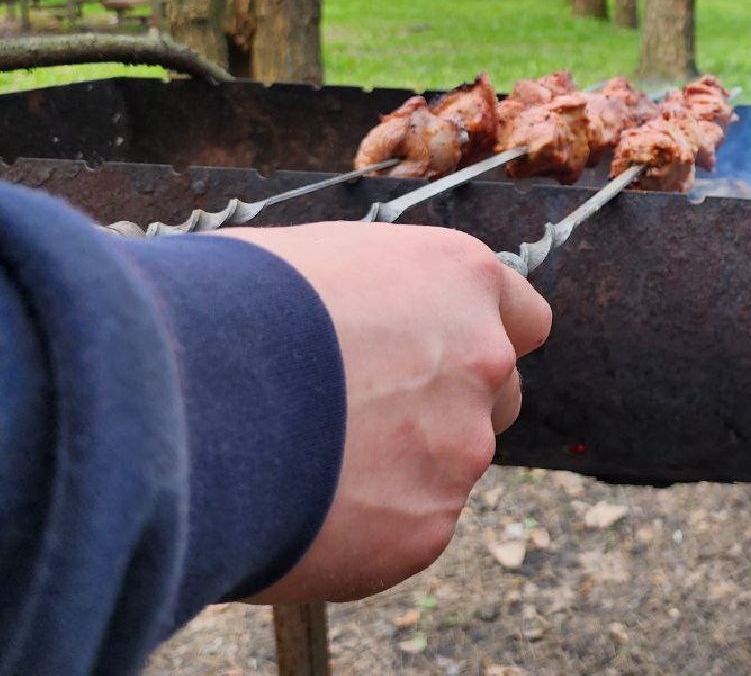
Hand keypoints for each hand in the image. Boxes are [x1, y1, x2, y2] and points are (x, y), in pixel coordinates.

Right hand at [223, 222, 551, 602]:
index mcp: (461, 279)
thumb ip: (372, 297)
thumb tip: (355, 318)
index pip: (524, 318)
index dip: (481, 338)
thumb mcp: (314, 261)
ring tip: (307, 462)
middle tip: (366, 417)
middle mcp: (482, 358)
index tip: (441, 355)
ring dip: (400, 469)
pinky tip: (301, 507)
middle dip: (449, 408)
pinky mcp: (426, 527)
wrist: (185, 392)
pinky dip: (364, 528)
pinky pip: (407, 531)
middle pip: (497, 396)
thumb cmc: (230, 305)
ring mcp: (461, 446)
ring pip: (448, 467)